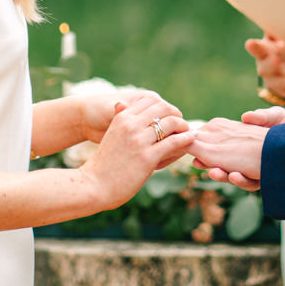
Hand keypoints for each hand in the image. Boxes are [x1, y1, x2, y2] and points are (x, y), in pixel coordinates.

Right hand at [78, 93, 194, 207]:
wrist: (93, 185)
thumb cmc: (103, 162)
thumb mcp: (110, 133)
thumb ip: (119, 118)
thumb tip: (121, 103)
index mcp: (122, 117)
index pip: (152, 101)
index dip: (165, 107)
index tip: (172, 115)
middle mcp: (131, 125)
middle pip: (163, 109)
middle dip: (176, 114)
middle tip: (183, 123)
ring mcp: (139, 141)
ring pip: (171, 123)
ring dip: (183, 126)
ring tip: (189, 132)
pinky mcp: (147, 158)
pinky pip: (173, 143)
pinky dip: (185, 139)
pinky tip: (191, 140)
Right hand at [192, 107, 284, 191]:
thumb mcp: (278, 117)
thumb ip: (262, 117)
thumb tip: (245, 117)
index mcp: (248, 144)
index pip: (222, 148)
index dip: (208, 150)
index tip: (195, 148)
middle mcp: (251, 159)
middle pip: (225, 165)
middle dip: (211, 166)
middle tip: (198, 164)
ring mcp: (260, 170)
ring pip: (236, 177)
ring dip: (224, 176)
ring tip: (214, 172)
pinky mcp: (270, 179)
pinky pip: (253, 184)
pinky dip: (243, 181)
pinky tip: (236, 175)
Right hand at [245, 35, 284, 101]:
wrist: (277, 71)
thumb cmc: (275, 51)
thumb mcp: (274, 40)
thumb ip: (274, 33)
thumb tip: (273, 23)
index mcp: (262, 55)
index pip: (256, 50)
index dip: (254, 47)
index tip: (250, 43)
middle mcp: (265, 70)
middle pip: (266, 69)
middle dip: (271, 65)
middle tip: (277, 59)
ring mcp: (275, 82)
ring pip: (280, 83)